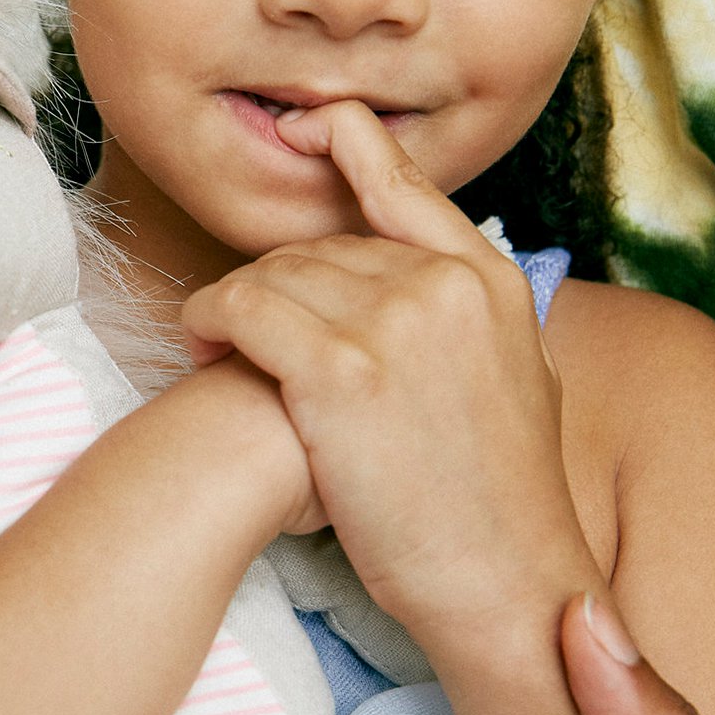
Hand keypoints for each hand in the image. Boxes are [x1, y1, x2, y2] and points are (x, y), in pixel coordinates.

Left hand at [179, 101, 588, 624]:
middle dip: (275, 281)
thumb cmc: (494, 504)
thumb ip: (467, 316)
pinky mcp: (340, 371)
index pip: (403, 183)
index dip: (343, 142)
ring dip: (234, 305)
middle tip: (245, 325)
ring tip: (216, 341)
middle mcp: (445, 285)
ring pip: (275, 274)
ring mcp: (394, 323)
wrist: (507, 586)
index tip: (303, 128)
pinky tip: (202, 344)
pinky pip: (245, 309)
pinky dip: (210, 320)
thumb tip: (426, 280)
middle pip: (320, 244)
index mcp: (491, 281)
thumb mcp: (512, 382)